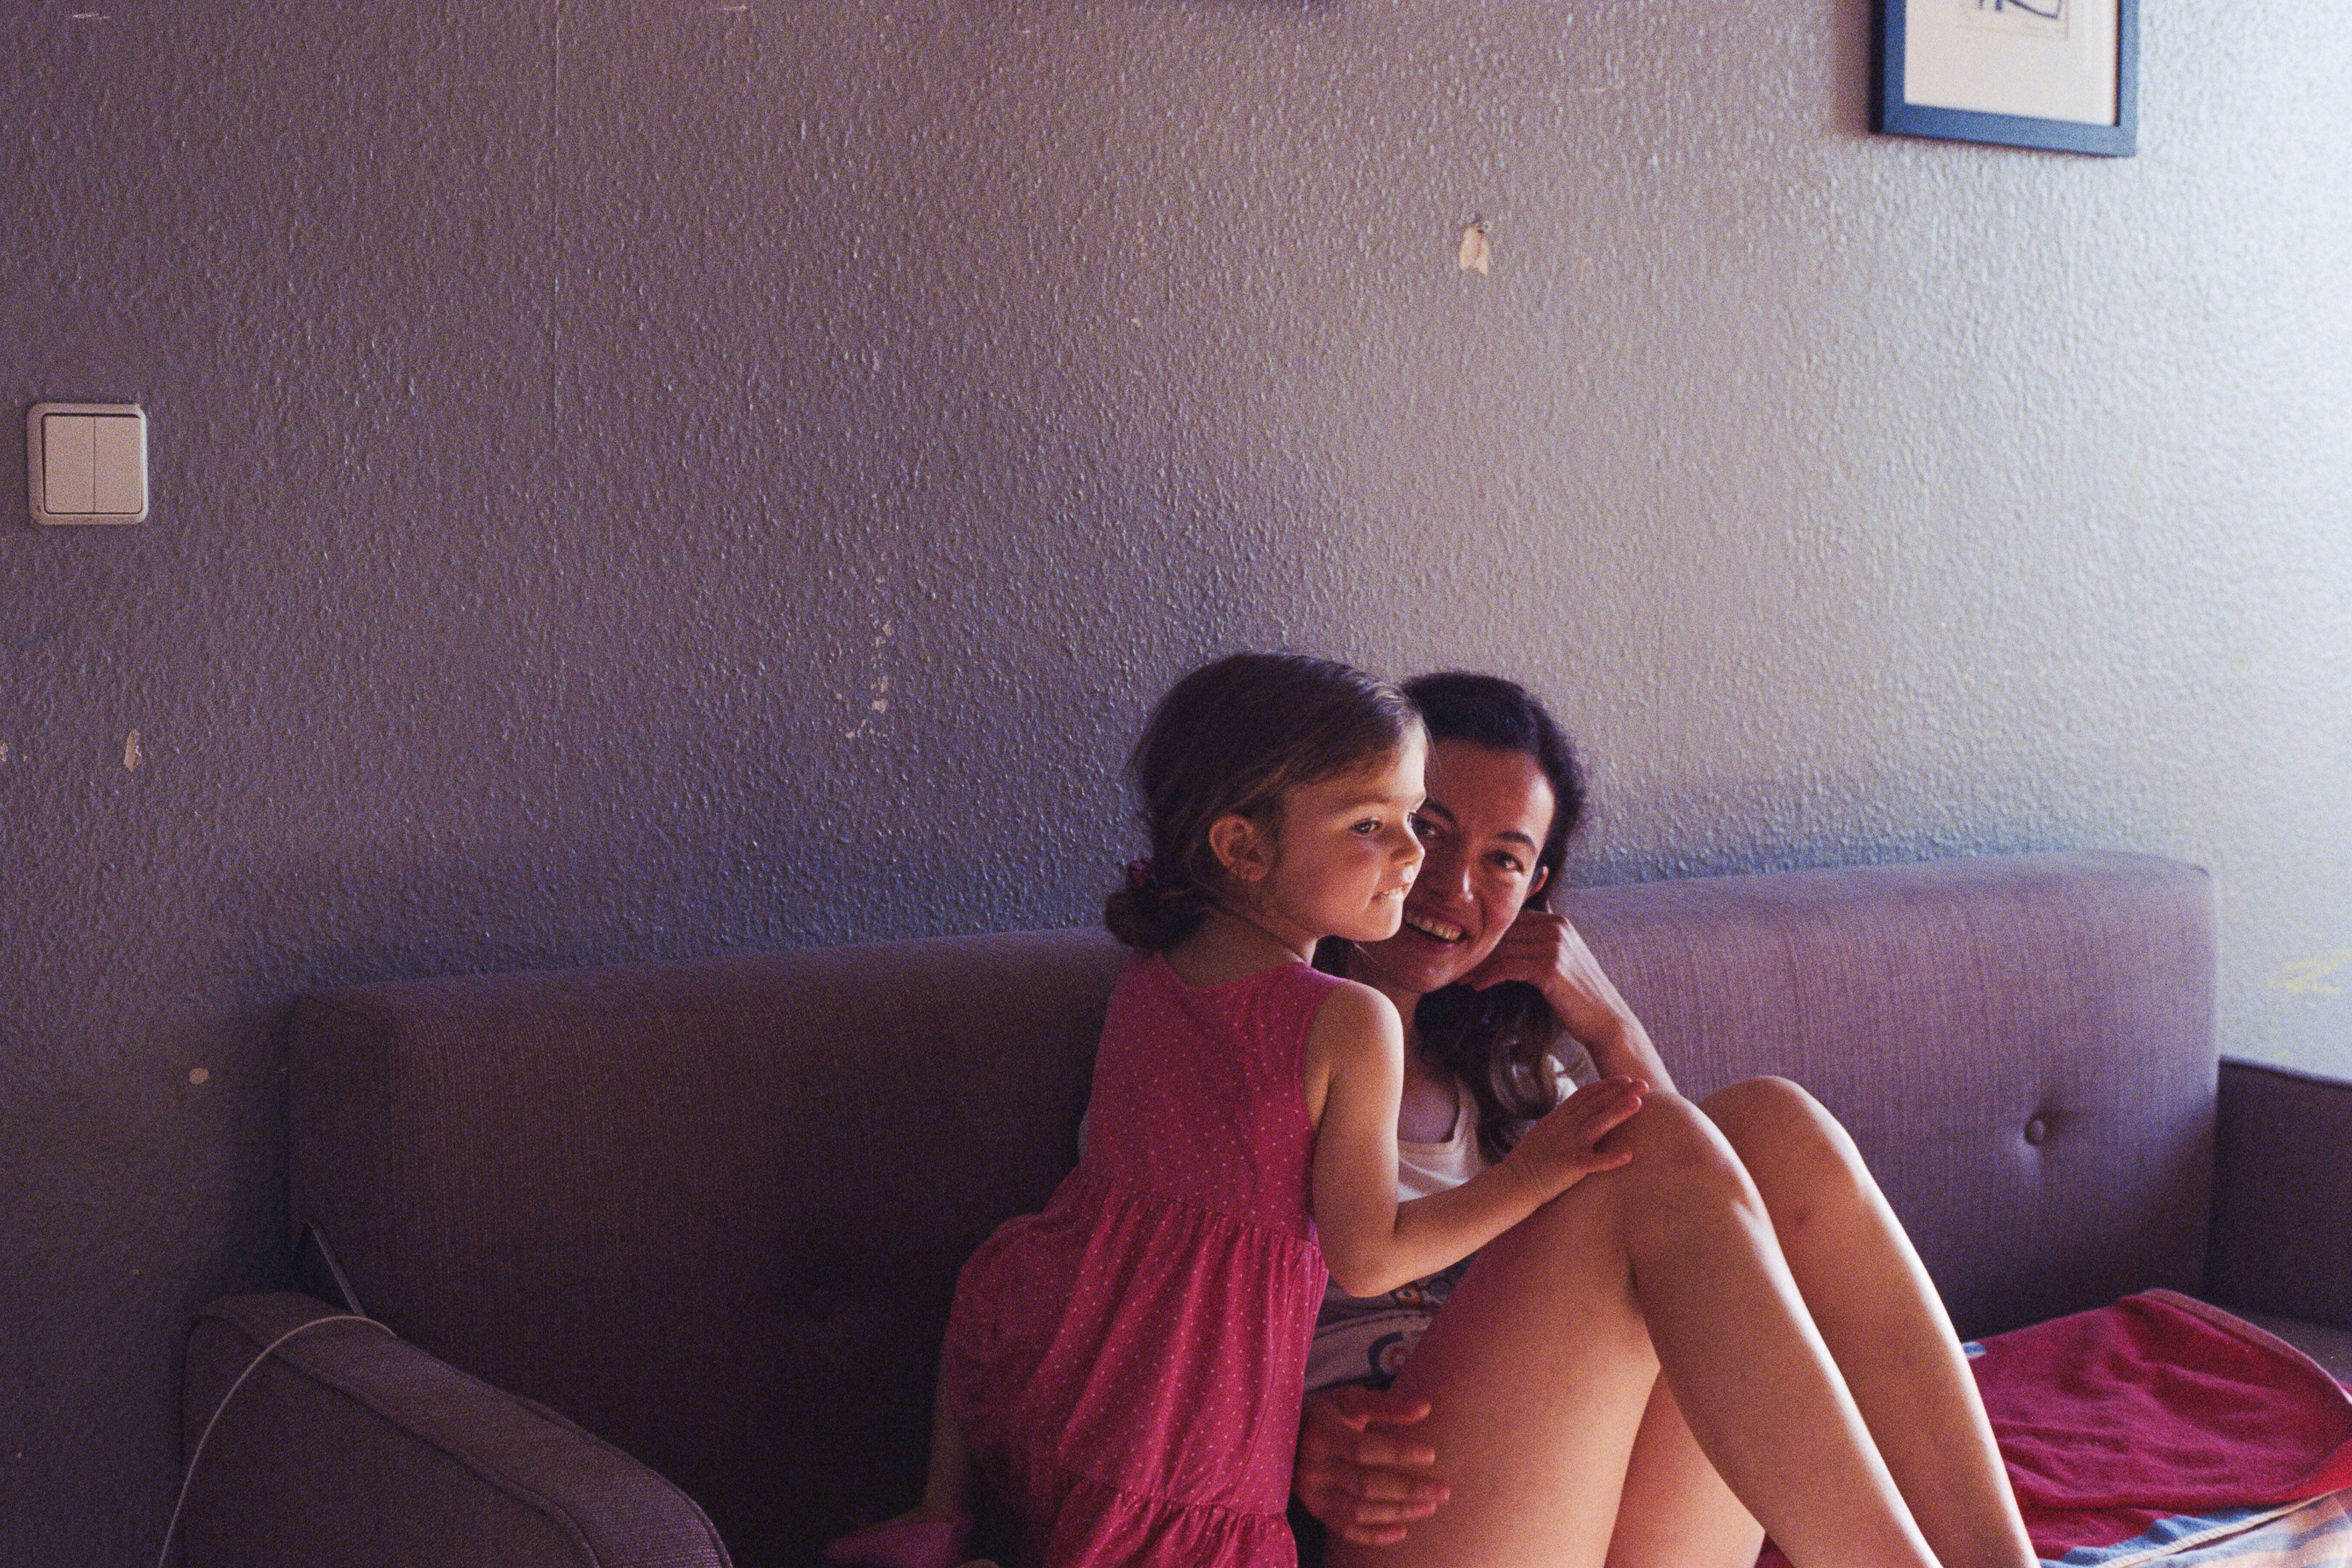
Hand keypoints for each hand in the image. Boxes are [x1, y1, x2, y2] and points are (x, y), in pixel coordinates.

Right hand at [1294, 1386, 1450, 1545]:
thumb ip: (1387, 1405)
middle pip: (1366, 1485)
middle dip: (1409, 1490)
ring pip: (1360, 1511)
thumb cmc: (1325, 1413)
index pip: (1363, 1449)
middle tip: (1444, 1490)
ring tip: (1430, 1506)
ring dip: (1399, 1512)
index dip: (1398, 1453)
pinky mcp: (1316, 1510)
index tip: (1432, 1454)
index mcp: (1321, 1433)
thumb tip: (1426, 1408)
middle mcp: (1313, 1467)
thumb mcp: (1350, 1400)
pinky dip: (1376, 1535)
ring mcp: (1313, 1493)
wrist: (1282, 1434)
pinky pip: (1347, 1530)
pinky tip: (1403, 1530)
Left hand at [1466, 908, 1649, 1061]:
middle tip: (1458, 967)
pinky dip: (1488, 976)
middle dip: (1479, 951)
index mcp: (1558, 922)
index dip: (1487, 937)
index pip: (1511, 921)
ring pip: (1502, 950)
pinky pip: (1508, 967)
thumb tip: (1500, 945)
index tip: (1467, 952)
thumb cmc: (1578, 995)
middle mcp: (1557, 928)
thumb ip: (1536, 945)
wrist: (1605, 1019)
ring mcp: (1554, 945)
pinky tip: (1478, 986)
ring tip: (1463, 979)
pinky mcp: (1550, 967)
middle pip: (1504, 933)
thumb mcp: (1559, 961)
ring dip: (1478, 966)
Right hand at [1500, 1074, 1645, 1201]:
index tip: (1626, 1079)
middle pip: (1597, 1104)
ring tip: (1639, 1102)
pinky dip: (1611, 1159)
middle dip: (1621, 1092)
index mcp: (1559, 1117)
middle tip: (1643, 1083)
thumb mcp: (1545, 1131)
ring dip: (1619, 1112)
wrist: (1515, 1181)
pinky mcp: (1571, 1165)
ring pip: (1599, 1124)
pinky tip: (1629, 1155)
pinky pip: (1594, 1162)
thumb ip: (1563, 1120)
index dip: (1607, 1085)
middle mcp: (1565, 1127)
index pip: (1586, 1094)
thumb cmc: (1530, 1160)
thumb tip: (1578, 1112)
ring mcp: (1569, 1145)